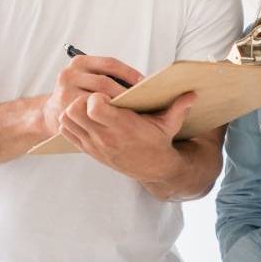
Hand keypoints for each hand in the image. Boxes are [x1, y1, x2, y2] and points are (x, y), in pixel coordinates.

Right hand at [42, 55, 142, 136]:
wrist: (52, 114)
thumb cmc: (81, 94)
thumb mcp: (89, 77)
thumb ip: (109, 75)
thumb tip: (144, 80)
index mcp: (79, 62)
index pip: (110, 64)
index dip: (130, 73)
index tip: (146, 84)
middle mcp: (69, 75)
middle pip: (104, 83)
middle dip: (126, 92)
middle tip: (144, 101)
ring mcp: (65, 95)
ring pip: (98, 101)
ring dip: (118, 107)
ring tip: (135, 112)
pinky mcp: (64, 114)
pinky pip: (91, 117)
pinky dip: (107, 119)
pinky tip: (119, 123)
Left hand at [58, 91, 196, 181]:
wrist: (152, 168)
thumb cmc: (159, 141)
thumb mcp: (170, 124)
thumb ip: (179, 107)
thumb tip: (193, 93)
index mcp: (123, 128)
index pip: (94, 106)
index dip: (97, 96)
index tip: (106, 95)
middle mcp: (105, 137)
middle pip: (75, 111)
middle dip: (82, 99)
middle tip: (94, 98)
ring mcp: (94, 145)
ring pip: (67, 120)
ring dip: (74, 109)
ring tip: (88, 107)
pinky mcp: (88, 150)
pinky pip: (67, 132)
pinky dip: (71, 121)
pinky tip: (85, 118)